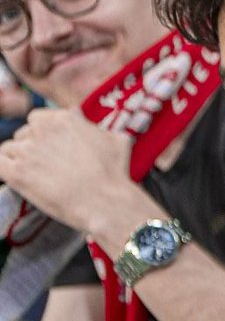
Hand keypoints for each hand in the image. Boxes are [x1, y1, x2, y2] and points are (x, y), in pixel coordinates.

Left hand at [0, 110, 146, 237]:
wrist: (105, 201)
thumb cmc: (114, 173)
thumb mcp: (117, 140)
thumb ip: (96, 127)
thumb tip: (86, 120)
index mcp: (63, 119)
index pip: (38, 119)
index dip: (43, 133)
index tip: (50, 146)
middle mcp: (41, 130)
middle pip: (22, 134)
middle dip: (30, 146)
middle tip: (44, 164)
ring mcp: (27, 151)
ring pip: (8, 149)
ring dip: (17, 160)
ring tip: (33, 175)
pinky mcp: (16, 173)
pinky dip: (3, 169)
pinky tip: (14, 176)